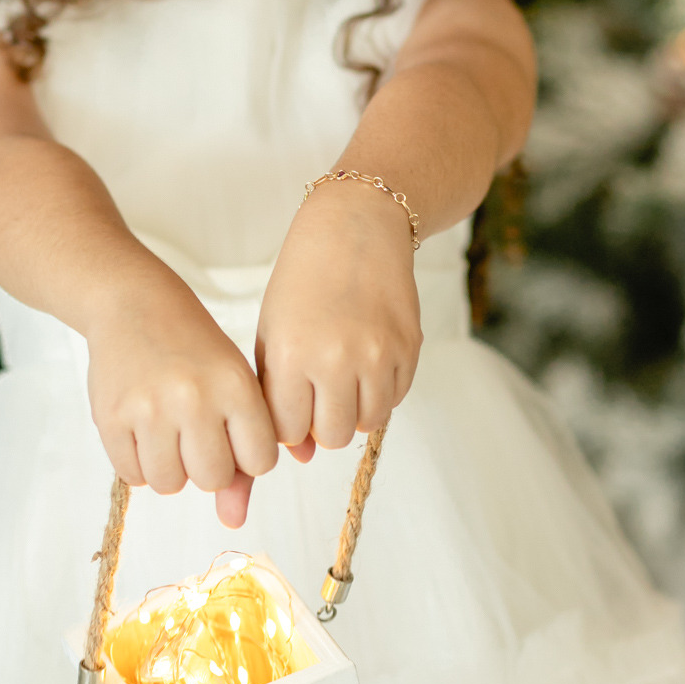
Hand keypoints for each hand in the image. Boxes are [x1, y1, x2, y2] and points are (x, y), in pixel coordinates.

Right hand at [85, 266, 278, 526]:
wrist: (132, 303)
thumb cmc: (194, 352)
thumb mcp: (231, 386)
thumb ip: (242, 454)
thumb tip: (234, 523)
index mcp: (236, 385)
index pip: (260, 462)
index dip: (247, 454)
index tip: (233, 431)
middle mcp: (194, 397)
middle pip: (213, 478)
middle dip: (206, 464)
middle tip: (195, 431)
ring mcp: (149, 408)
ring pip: (170, 484)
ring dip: (170, 467)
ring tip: (167, 430)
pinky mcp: (111, 417)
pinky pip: (132, 476)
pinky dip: (138, 462)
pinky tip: (142, 428)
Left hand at [256, 184, 421, 449]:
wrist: (356, 226)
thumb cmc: (303, 280)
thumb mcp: (275, 332)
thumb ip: (279, 395)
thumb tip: (302, 457)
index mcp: (291, 355)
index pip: (286, 430)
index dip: (286, 423)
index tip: (289, 403)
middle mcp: (335, 360)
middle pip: (329, 437)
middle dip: (319, 423)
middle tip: (316, 393)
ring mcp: (377, 356)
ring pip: (365, 424)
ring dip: (351, 410)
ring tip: (341, 377)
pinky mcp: (409, 349)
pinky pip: (394, 400)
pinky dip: (379, 391)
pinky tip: (365, 358)